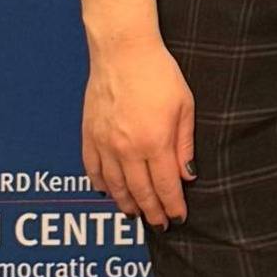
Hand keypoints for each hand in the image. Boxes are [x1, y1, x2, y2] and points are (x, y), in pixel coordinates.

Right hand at [82, 34, 195, 224]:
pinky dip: (100, 184)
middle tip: (159, 224)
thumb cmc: (159, 74)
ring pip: (114, 186)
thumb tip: (187, 175)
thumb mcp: (184, 108)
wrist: (123, 52)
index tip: (177, 218)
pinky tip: (108, 192)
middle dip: (151, 212)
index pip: (165, 186)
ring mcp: (104, 143)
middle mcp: (127, 149)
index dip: (172, 206)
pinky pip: (92, 169)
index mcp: (154, 143)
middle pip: (140, 192)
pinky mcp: (89, 134)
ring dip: (126, 203)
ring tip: (135, 214)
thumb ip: (184, 145)